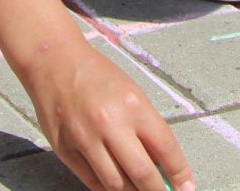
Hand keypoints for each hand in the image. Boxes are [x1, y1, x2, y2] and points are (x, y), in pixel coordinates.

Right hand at [21, 39, 192, 190]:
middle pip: (142, 174)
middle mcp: (109, 124)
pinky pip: (92, 182)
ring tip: (139, 189)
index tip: (186, 188)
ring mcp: (84, 139)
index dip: (180, 174)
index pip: (165, 148)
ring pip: (116, 185)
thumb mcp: (131, 94)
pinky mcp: (64, 150)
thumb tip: (162, 167)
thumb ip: (146, 129)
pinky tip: (117, 184)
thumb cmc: (98, 77)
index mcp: (132, 105)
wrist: (53, 62)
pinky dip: (108, 188)